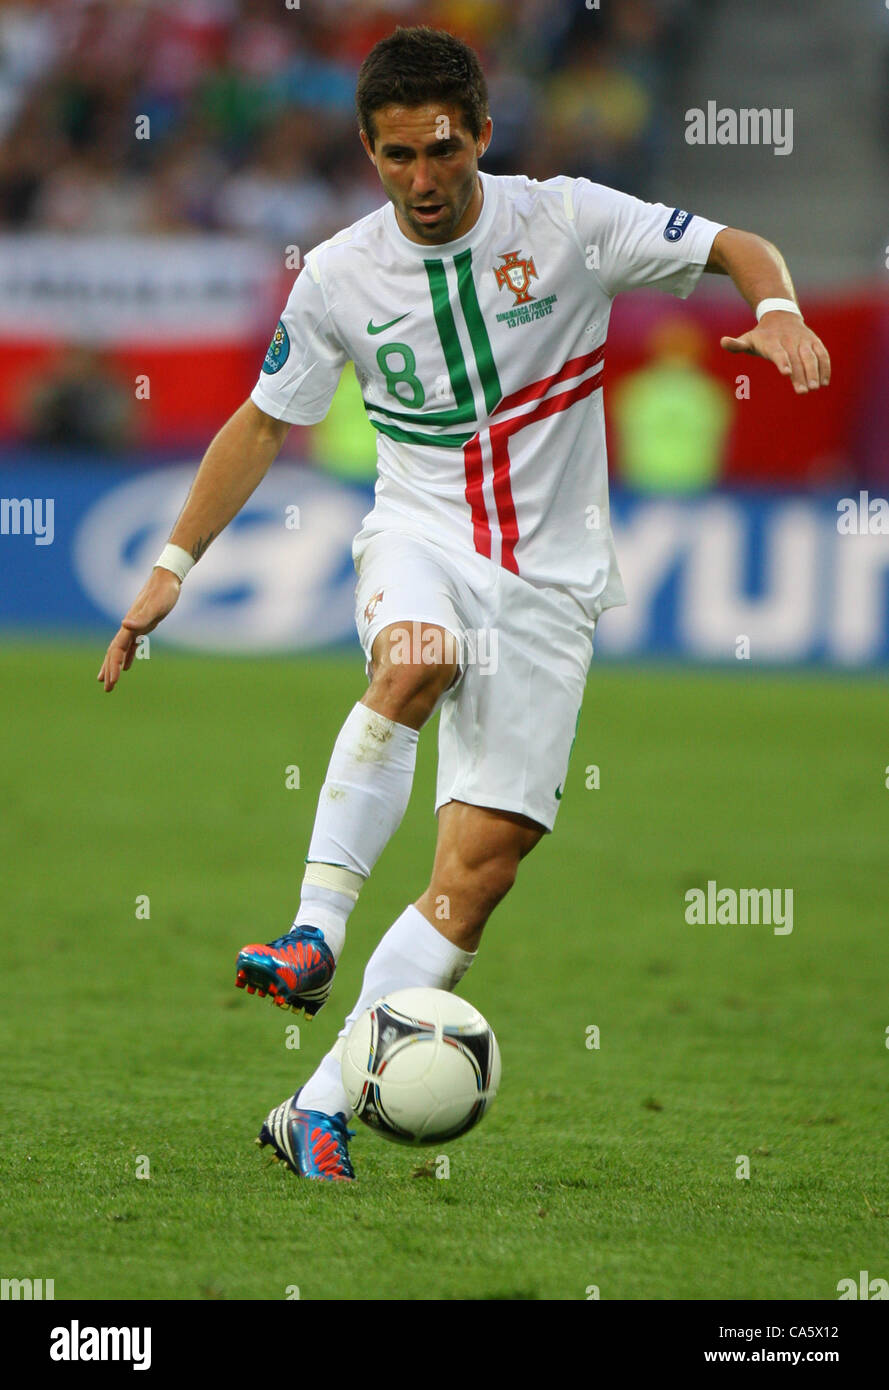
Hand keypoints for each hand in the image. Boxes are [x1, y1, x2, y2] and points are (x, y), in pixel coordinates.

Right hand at [97, 566, 181, 691]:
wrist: (167, 578)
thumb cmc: (164, 592)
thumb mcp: (157, 606)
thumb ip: (141, 617)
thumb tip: (125, 625)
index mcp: (129, 625)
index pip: (116, 650)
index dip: (113, 667)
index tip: (112, 683)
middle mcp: (128, 627)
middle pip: (114, 653)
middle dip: (109, 671)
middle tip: (107, 689)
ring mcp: (134, 626)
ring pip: (119, 650)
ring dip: (113, 665)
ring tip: (107, 681)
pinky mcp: (142, 625)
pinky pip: (130, 646)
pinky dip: (127, 657)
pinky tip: (127, 667)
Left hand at [720, 311, 830, 393]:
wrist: (781, 316)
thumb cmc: (762, 336)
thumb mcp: (748, 339)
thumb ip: (737, 344)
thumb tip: (723, 342)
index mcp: (772, 341)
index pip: (778, 352)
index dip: (782, 361)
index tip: (786, 373)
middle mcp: (790, 340)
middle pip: (797, 358)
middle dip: (800, 375)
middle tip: (802, 391)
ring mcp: (804, 340)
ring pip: (811, 356)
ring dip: (815, 372)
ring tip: (815, 387)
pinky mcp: (814, 342)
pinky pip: (822, 354)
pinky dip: (825, 367)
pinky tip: (824, 382)